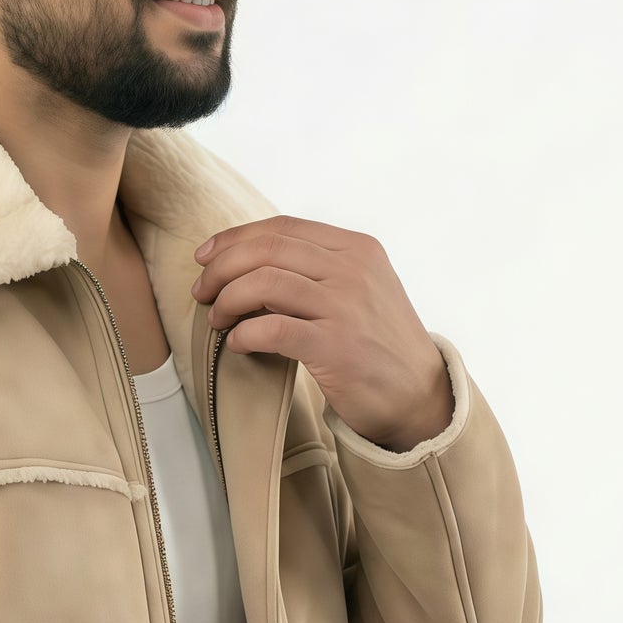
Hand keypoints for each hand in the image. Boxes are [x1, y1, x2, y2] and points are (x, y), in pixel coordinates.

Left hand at [191, 215, 452, 451]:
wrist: (420, 394)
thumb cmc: (378, 343)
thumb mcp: (359, 288)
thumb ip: (316, 269)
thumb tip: (249, 263)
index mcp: (357, 248)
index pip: (282, 227)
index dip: (235, 238)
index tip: (206, 255)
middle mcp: (353, 270)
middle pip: (268, 249)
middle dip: (222, 267)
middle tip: (202, 291)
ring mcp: (346, 306)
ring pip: (265, 283)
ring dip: (228, 300)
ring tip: (217, 318)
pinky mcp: (337, 346)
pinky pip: (273, 329)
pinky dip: (244, 333)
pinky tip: (236, 343)